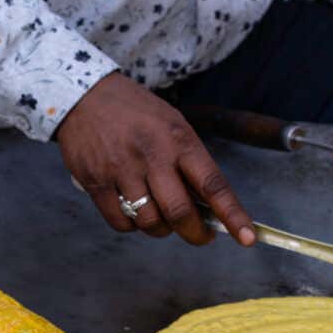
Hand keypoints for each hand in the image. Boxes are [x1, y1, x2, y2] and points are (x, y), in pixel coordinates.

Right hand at [57, 73, 256, 246]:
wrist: (85, 95)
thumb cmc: (137, 114)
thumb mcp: (173, 126)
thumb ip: (190, 163)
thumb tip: (209, 207)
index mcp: (179, 139)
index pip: (213, 184)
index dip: (232, 215)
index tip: (248, 238)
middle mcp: (152, 154)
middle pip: (179, 212)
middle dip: (195, 234)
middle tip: (202, 236)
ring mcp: (121, 169)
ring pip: (150, 222)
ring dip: (161, 230)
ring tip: (162, 218)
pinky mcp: (95, 181)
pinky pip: (120, 222)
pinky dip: (132, 226)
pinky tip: (134, 213)